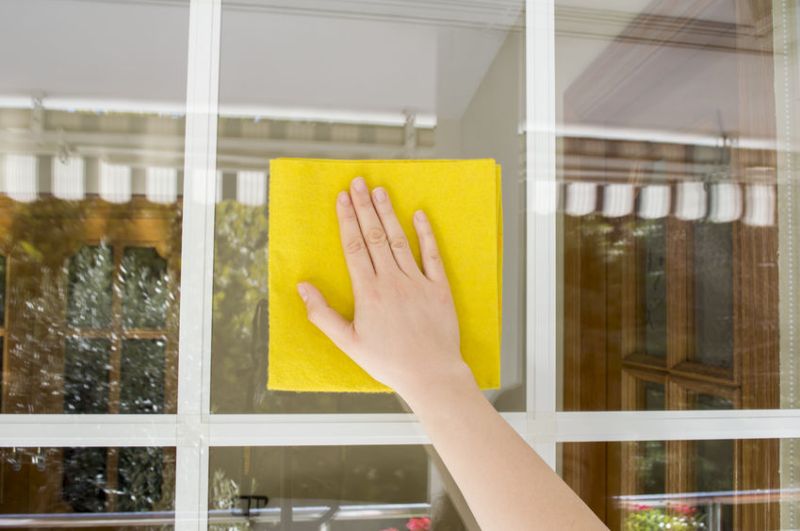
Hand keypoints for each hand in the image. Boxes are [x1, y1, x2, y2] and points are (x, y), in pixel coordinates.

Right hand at [296, 176, 473, 397]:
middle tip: (357, 182)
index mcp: (369, 293)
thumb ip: (322, 314)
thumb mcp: (348, 343)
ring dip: (388, 213)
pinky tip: (419, 215)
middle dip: (364, 207)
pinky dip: (425, 233)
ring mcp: (417, 282)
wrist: (430, 374)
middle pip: (375, 236)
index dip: (347, 220)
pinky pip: (432, 254)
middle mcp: (392, 281)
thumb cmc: (388, 362)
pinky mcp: (439, 288)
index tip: (341, 198)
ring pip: (399, 240)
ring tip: (379, 191)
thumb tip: (303, 287)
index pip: (354, 247)